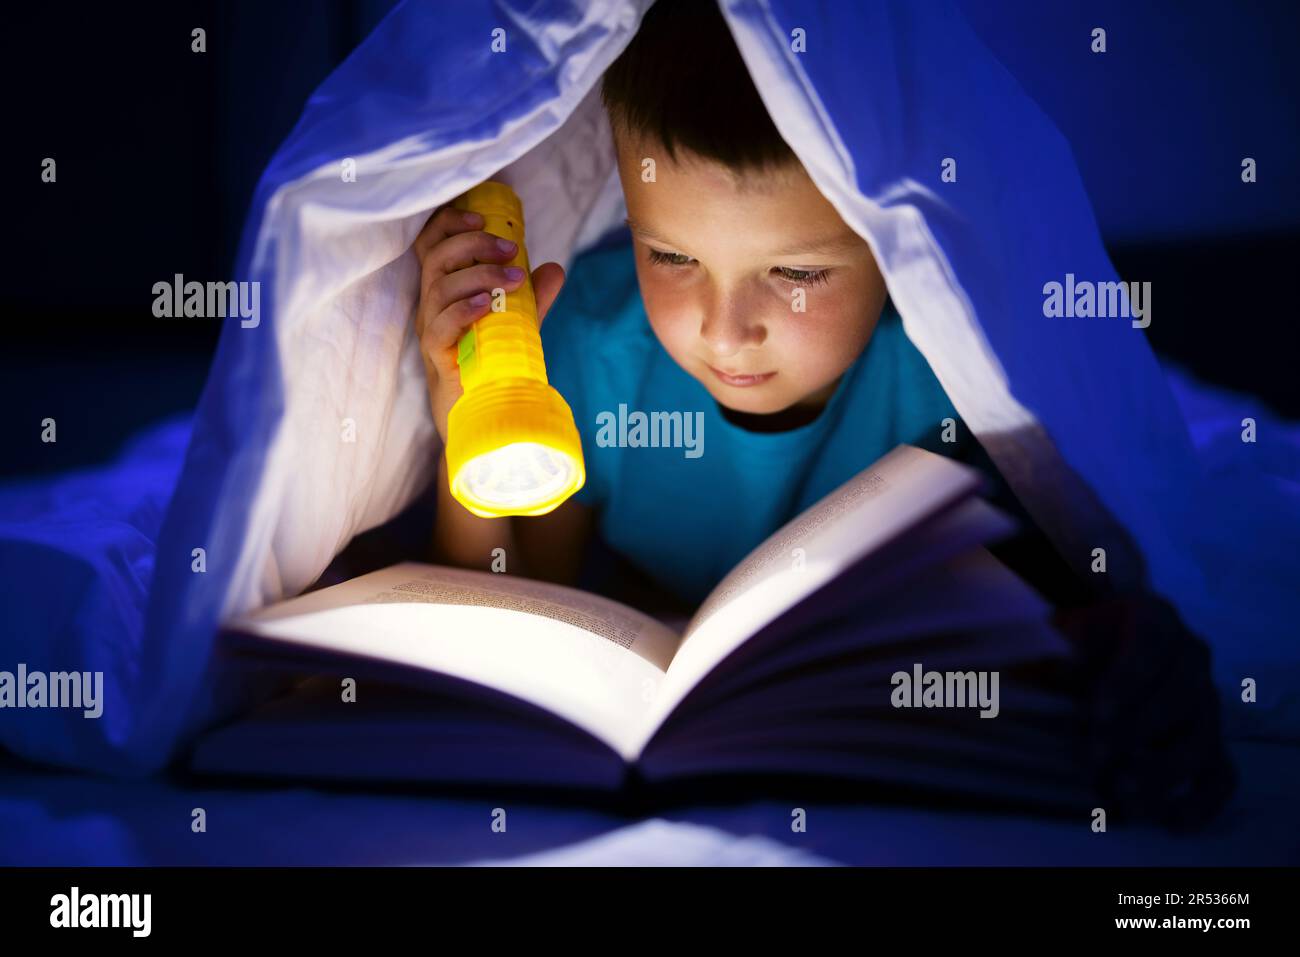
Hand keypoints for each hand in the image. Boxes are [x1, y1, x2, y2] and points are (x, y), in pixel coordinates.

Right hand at [412, 203, 565, 444]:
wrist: (480, 409)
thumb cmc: (490, 361)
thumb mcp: (515, 324)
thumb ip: (532, 298)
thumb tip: (554, 268)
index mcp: (443, 288)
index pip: (432, 243)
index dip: (449, 223)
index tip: (482, 218)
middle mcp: (431, 304)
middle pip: (437, 258)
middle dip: (474, 244)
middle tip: (511, 249)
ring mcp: (430, 328)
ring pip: (440, 287)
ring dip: (480, 275)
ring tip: (514, 278)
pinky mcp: (435, 354)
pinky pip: (441, 325)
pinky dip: (464, 309)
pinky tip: (488, 304)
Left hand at [1054, 590, 1237, 831]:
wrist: (1098, 643)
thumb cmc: (1076, 636)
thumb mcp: (1061, 630)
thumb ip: (1055, 647)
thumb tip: (1047, 671)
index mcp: (1156, 618)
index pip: (1151, 644)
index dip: (1127, 680)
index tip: (1096, 711)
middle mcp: (1192, 657)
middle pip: (1181, 694)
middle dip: (1137, 730)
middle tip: (1097, 757)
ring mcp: (1206, 701)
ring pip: (1202, 738)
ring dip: (1163, 769)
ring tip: (1122, 791)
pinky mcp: (1210, 742)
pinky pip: (1220, 774)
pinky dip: (1201, 801)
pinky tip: (1169, 820)